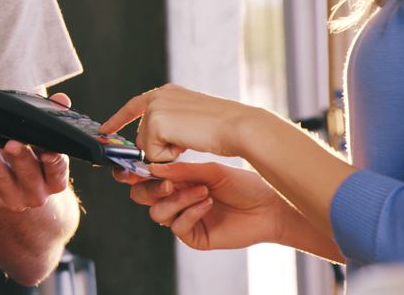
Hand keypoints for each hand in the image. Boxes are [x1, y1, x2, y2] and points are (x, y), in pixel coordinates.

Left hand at [0, 93, 71, 211]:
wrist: (17, 195)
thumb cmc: (34, 162)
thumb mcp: (47, 145)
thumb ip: (55, 120)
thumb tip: (61, 99)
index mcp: (54, 181)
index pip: (57, 171)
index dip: (54, 162)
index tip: (47, 152)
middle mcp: (36, 193)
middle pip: (28, 175)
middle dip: (19, 159)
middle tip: (12, 144)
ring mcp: (12, 198)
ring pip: (0, 178)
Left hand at [99, 84, 260, 161]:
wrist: (239, 127)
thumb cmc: (224, 129)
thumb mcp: (191, 121)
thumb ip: (169, 127)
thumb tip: (148, 147)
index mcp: (168, 92)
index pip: (135, 105)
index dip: (118, 119)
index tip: (105, 129)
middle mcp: (159, 95)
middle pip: (142, 136)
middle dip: (160, 148)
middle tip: (187, 140)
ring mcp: (156, 107)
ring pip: (147, 147)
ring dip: (167, 153)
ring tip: (190, 140)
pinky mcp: (156, 122)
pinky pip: (153, 154)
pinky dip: (170, 156)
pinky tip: (187, 144)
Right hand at [115, 161, 288, 250]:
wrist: (269, 208)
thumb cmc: (244, 185)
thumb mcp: (211, 171)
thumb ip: (182, 170)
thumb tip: (152, 167)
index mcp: (177, 179)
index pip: (147, 177)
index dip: (135, 174)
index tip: (134, 168)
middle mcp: (176, 198)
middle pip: (142, 197)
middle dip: (150, 189)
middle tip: (167, 183)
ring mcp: (184, 218)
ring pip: (157, 212)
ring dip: (178, 199)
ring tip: (202, 191)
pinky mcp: (194, 236)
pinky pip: (177, 226)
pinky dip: (190, 212)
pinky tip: (208, 202)